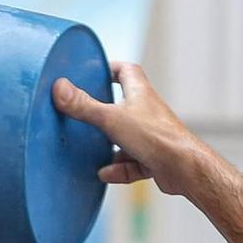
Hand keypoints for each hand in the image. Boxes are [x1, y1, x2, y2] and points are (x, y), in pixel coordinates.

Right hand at [53, 63, 204, 196]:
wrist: (183, 167)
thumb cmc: (155, 137)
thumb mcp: (111, 119)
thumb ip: (84, 106)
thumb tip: (59, 87)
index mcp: (139, 93)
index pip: (126, 70)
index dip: (110, 68)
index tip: (94, 71)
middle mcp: (146, 111)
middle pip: (123, 105)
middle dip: (104, 110)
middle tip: (84, 113)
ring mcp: (150, 136)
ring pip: (125, 137)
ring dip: (109, 146)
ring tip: (92, 152)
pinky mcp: (153, 158)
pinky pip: (131, 163)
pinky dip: (118, 169)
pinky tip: (105, 174)